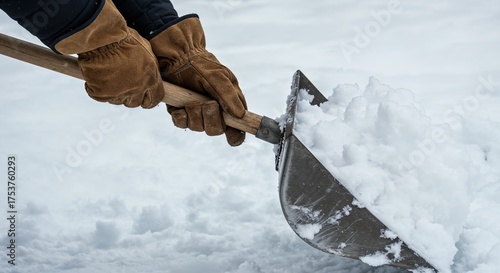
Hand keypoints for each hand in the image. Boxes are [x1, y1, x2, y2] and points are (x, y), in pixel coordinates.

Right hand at [55, 0, 163, 108]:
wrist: (101, 37)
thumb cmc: (124, 39)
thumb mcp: (145, 49)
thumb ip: (149, 66)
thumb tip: (150, 73)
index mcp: (151, 79)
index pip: (155, 99)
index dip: (149, 99)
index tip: (144, 97)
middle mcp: (137, 89)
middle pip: (135, 102)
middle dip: (130, 95)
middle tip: (123, 82)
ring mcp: (119, 93)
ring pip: (118, 100)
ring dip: (114, 92)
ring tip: (109, 76)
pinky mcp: (101, 94)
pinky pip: (100, 96)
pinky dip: (97, 89)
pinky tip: (96, 76)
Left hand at [149, 14, 247, 145]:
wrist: (177, 57)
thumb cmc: (202, 65)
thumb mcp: (219, 77)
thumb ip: (229, 96)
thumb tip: (240, 115)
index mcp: (229, 104)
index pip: (236, 127)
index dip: (236, 135)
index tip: (233, 138)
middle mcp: (214, 112)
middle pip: (216, 130)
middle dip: (211, 119)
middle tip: (208, 104)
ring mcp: (197, 113)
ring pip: (198, 128)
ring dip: (195, 114)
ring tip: (192, 100)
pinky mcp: (181, 112)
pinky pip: (182, 124)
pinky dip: (181, 116)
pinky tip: (180, 107)